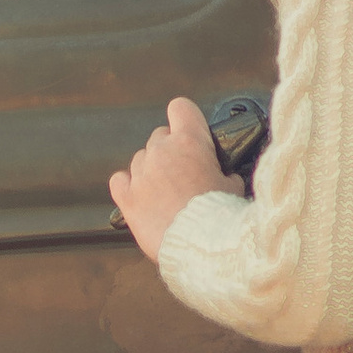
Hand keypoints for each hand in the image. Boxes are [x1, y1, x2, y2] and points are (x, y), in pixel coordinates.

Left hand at [108, 95, 236, 259]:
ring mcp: (141, 173)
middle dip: (169, 150)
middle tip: (182, 171)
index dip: (185, 118)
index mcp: (190, 140)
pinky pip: (119, 180)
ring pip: (140, 158)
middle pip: (159, 136)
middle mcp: (161, 151)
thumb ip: (224, 173)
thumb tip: (226, 177)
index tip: (189, 131)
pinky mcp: (127, 198)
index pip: (180, 107)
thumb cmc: (218, 216)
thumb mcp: (233, 187)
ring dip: (150, 169)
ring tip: (165, 191)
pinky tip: (138, 194)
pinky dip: (127, 185)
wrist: (199, 245)